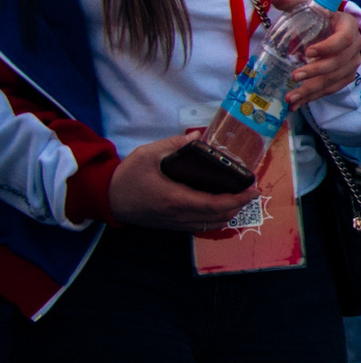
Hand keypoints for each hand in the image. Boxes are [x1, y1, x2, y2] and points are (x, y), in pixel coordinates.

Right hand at [107, 135, 261, 230]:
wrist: (105, 197)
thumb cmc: (127, 176)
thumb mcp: (148, 154)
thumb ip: (174, 144)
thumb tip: (198, 136)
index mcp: (176, 198)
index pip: (215, 204)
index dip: (238, 199)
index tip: (253, 189)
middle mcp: (178, 215)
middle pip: (218, 217)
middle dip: (239, 206)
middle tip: (251, 192)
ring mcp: (174, 223)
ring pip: (210, 225)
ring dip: (229, 214)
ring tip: (239, 199)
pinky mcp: (170, 225)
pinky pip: (199, 227)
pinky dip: (214, 219)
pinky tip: (219, 208)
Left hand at [273, 0, 360, 107]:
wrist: (334, 28)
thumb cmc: (320, 15)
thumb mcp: (308, 5)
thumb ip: (292, 1)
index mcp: (348, 26)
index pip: (343, 39)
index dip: (327, 47)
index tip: (307, 53)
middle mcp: (355, 47)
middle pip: (338, 63)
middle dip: (316, 72)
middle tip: (295, 76)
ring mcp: (352, 63)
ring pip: (335, 79)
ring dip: (313, 89)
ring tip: (292, 97)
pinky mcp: (346, 76)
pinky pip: (333, 89)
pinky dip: (315, 96)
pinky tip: (298, 103)